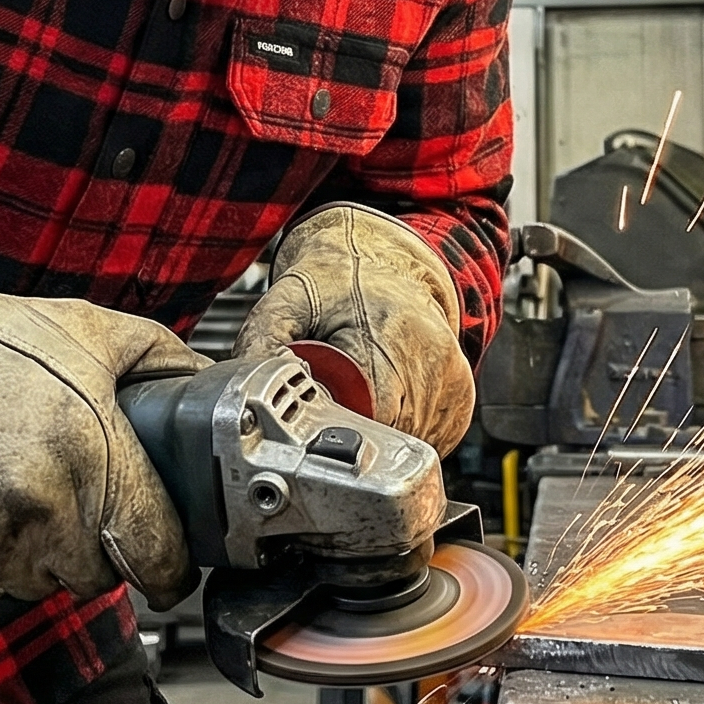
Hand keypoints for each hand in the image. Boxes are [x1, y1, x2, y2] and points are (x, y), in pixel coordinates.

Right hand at [0, 230, 206, 607]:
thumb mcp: (91, 331)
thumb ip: (162, 359)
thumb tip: (206, 380)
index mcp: (94, 458)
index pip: (156, 556)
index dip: (171, 568)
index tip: (170, 567)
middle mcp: (42, 510)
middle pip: (97, 578)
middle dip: (97, 550)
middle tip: (78, 504)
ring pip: (38, 587)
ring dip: (41, 558)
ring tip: (21, 498)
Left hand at [234, 204, 472, 453]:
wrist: (393, 260)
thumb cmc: (343, 277)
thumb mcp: (290, 297)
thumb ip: (261, 339)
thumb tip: (241, 391)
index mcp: (387, 336)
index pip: (366, 415)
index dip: (334, 426)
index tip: (315, 416)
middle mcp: (429, 361)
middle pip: (387, 435)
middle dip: (352, 430)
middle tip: (332, 404)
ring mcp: (451, 385)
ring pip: (408, 443)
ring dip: (379, 433)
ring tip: (361, 396)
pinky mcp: (462, 401)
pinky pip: (429, 439)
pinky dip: (402, 431)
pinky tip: (387, 401)